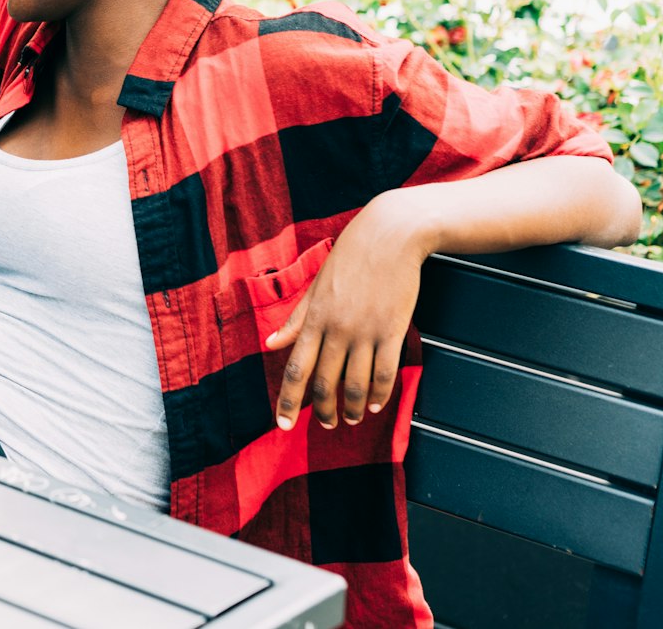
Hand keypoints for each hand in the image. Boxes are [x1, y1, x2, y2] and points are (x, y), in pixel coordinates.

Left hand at [265, 197, 430, 429]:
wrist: (389, 236)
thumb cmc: (349, 259)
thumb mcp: (315, 286)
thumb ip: (295, 319)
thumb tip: (270, 344)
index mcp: (313, 318)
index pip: (295, 369)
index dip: (288, 401)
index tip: (283, 426)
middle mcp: (336, 329)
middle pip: (325, 383)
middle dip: (322, 411)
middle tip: (325, 425)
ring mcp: (366, 331)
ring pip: (356, 384)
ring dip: (353, 408)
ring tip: (352, 419)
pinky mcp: (393, 331)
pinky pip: (386, 373)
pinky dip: (381, 395)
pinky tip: (377, 405)